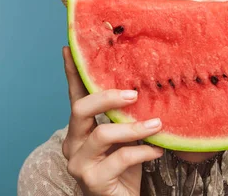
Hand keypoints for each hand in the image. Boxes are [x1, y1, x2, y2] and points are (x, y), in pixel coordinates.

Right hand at [61, 47, 163, 195]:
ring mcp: (79, 162)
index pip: (75, 95)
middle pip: (81, 109)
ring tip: (157, 125)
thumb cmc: (123, 167)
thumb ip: (125, 116)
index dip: (72, 72)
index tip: (69, 48)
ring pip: (102, 134)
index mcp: (80, 128)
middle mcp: (73, 142)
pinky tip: (158, 151)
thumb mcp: (124, 136)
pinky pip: (120, 158)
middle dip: (107, 97)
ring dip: (133, 128)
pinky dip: (143, 152)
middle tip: (134, 94)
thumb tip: (143, 88)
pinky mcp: (93, 180)